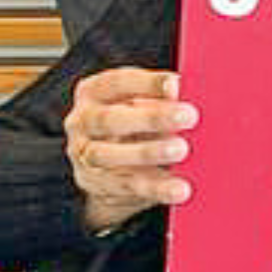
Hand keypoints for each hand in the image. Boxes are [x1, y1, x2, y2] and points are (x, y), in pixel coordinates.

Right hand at [64, 66, 195, 234]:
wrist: (106, 167)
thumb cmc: (132, 121)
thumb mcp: (139, 102)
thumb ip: (158, 96)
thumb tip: (177, 89)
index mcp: (93, 92)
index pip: (116, 82)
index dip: (145, 83)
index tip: (175, 84)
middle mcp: (83, 122)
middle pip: (110, 119)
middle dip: (150, 117)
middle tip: (189, 116)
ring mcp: (86, 156)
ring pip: (110, 156)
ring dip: (148, 153)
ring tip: (180, 150)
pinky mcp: (99, 185)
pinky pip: (128, 187)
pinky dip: (156, 188)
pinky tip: (179, 188)